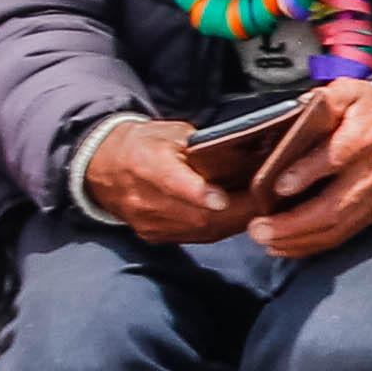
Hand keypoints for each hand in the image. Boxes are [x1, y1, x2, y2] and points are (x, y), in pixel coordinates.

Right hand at [79, 113, 255, 245]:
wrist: (102, 166)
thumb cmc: (144, 143)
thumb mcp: (171, 132)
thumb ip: (204, 146)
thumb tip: (247, 154)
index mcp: (146, 165)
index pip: (171, 182)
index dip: (197, 193)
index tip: (221, 199)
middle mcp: (144, 199)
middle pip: (196, 215)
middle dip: (238, 211)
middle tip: (269, 201)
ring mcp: (148, 222)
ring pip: (201, 231)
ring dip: (235, 222)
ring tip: (263, 208)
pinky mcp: (154, 236)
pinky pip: (195, 238)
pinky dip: (221, 228)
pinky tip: (240, 217)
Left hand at [242, 78, 371, 258]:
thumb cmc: (370, 109)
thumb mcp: (349, 92)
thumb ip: (323, 100)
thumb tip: (294, 113)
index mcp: (363, 137)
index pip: (336, 157)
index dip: (308, 173)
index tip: (279, 185)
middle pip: (333, 207)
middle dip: (293, 223)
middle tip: (258, 230)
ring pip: (336, 228)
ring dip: (298, 240)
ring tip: (265, 241)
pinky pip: (342, 235)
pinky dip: (311, 245)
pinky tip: (284, 246)